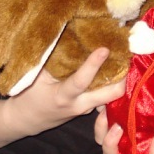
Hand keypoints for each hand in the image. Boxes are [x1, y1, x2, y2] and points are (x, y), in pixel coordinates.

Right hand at [6, 48, 125, 136]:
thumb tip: (67, 33)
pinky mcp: (90, 108)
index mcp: (63, 96)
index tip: (105, 48)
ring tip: (126, 57)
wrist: (26, 120)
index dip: (93, 65)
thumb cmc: (29, 94)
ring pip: (113, 96)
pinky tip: (118, 67)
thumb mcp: (36, 77)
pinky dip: (113, 83)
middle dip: (123, 77)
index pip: (81, 81)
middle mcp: (79, 105)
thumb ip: (52, 59)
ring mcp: (87, 109)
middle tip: (128, 54)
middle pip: (111, 94)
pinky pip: (107, 97)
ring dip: (121, 79)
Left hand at [94, 107, 153, 153]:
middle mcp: (137, 147)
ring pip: (111, 153)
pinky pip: (100, 133)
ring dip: (110, 144)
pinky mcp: (110, 125)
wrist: (150, 85)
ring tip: (115, 127)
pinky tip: (104, 110)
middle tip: (135, 135)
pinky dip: (100, 125)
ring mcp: (122, 139)